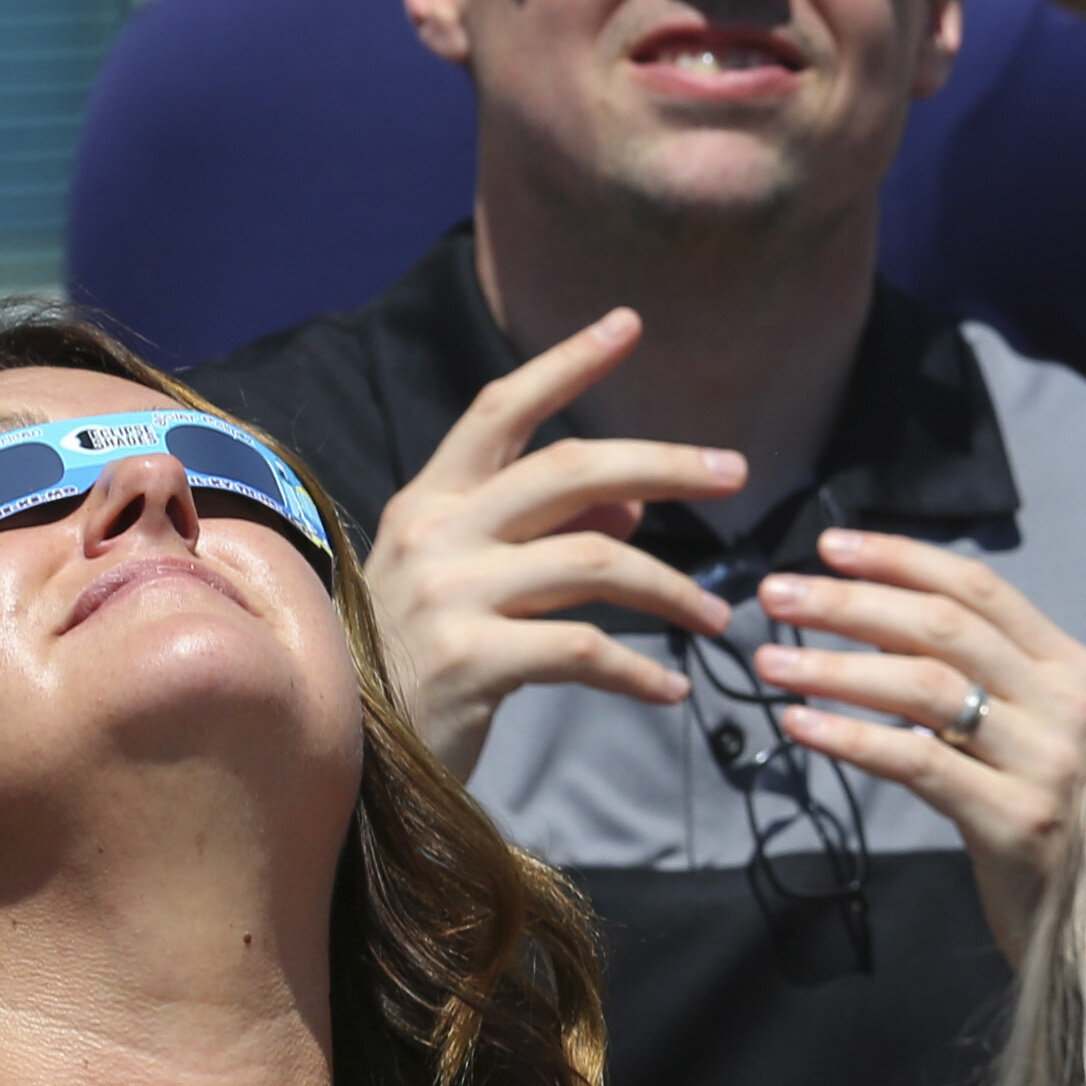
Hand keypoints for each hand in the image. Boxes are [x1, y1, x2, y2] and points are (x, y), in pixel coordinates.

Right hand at [360, 310, 741, 776]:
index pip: (502, 409)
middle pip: (570, 470)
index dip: (568, 364)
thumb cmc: (418, 667)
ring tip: (718, 619)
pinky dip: (641, 672)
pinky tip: (672, 691)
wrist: (350, 762)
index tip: (629, 323)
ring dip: (673, 588)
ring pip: (595, 560)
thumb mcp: (471, 585)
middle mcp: (435, 532)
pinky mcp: (470, 661)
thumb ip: (546, 538)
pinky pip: (584, 650)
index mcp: (431, 501)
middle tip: (736, 472)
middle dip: (664, 463)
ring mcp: (448, 594)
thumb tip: (632, 505)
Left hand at [752, 531, 1085, 962]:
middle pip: (944, 627)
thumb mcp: (1032, 734)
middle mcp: (1070, 706)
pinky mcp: (1017, 821)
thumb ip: (982, 681)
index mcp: (1075, 671)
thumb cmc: (1052, 823)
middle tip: (777, 595)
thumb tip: (878, 621)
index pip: (980, 590)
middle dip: (851, 603)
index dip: (900, 560)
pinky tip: (800, 726)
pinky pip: (917, 764)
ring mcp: (1049, 764)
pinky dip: (851, 738)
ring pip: (925, 687)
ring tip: (771, 661)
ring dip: (836, 667)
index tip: (828, 546)